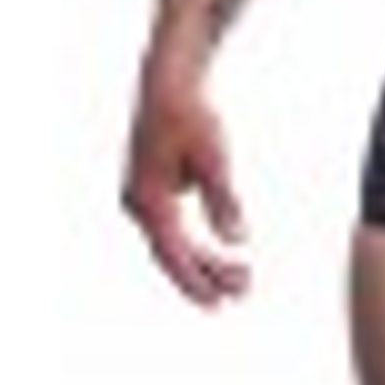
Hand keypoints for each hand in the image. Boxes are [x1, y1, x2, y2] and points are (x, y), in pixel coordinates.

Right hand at [120, 80, 250, 307]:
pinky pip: (173, 228)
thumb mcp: (214, 156)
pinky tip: (220, 250)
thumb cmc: (192, 115)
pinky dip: (197, 242)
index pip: (173, 253)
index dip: (196, 282)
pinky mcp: (152, 187)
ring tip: (242, 276)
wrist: (169, 80)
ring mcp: (143, 196)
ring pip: (174, 242)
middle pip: (174, 253)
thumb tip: (238, 240)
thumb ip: (224, 200)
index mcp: (148, 200)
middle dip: (207, 275)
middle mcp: (139, 203)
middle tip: (245, 291)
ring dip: (205, 261)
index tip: (219, 305)